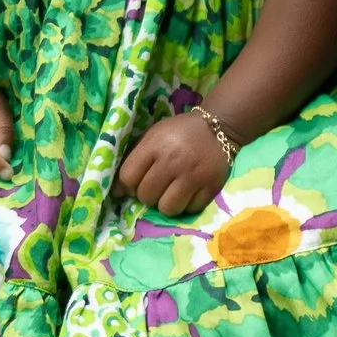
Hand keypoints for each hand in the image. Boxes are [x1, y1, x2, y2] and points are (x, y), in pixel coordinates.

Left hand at [112, 110, 229, 216]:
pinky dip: (187, 205)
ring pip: (167, 208)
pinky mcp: (211, 186)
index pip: (128, 177)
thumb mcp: (153, 135)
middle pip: (146, 196)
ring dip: (166, 204)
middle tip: (155, 187)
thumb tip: (117, 190)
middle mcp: (173, 160)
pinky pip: (190, 210)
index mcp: (155, 144)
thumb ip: (134, 158)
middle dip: (147, 195)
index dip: (127, 185)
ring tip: (170, 193)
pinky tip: (188, 193)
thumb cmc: (179, 132)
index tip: (133, 184)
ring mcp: (193, 175)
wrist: (218, 126)